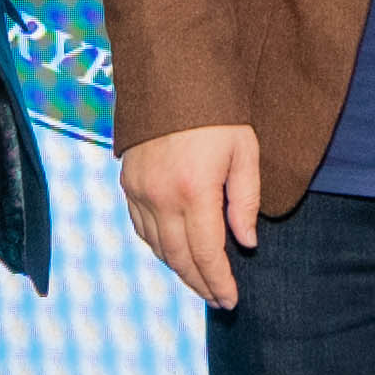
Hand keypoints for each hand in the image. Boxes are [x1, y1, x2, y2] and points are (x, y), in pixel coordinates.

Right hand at [122, 124, 264, 311]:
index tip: (231, 300)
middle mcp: (161, 197)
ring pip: (158, 248)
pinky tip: (175, 253)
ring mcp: (139, 191)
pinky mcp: (128, 183)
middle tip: (218, 300)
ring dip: (179, 270)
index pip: (207, 254)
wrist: (170, 75)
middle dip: (200, 284)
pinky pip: (141, 228)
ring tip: (200, 282)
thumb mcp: (244, 151)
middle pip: (180, 258)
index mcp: (195, 191)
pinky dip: (159, 248)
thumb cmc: (217, 112)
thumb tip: (246, 242)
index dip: (219, 282)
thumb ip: (245, 201)